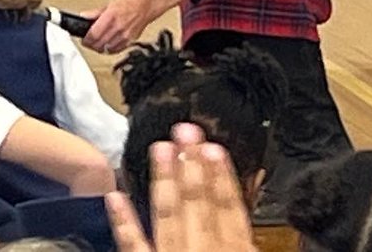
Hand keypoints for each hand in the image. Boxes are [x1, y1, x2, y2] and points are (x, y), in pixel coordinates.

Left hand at [83, 0, 184, 53]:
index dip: (86, 40)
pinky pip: (115, 51)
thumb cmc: (129, 4)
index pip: (93, 35)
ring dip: (99, 48)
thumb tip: (84, 17)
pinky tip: (107, 45)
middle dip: (91, 45)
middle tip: (89, 42)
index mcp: (110, 17)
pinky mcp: (129, 41)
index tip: (84, 39)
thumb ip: (95, 13)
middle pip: (99, 44)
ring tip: (97, 43)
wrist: (145, 6)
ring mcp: (124, 36)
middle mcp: (117, 28)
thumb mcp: (109, 5)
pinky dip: (109, 50)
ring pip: (106, 49)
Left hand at [106, 122, 256, 251]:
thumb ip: (252, 234)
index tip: (214, 147)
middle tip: (185, 131)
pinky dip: (123, 221)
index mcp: (234, 251)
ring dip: (164, 180)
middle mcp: (201, 250)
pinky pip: (133, 246)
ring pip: (167, 217)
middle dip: (191, 166)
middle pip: (197, 205)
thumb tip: (257, 190)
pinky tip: (114, 196)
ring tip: (160, 148)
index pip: (231, 209)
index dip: (223, 176)